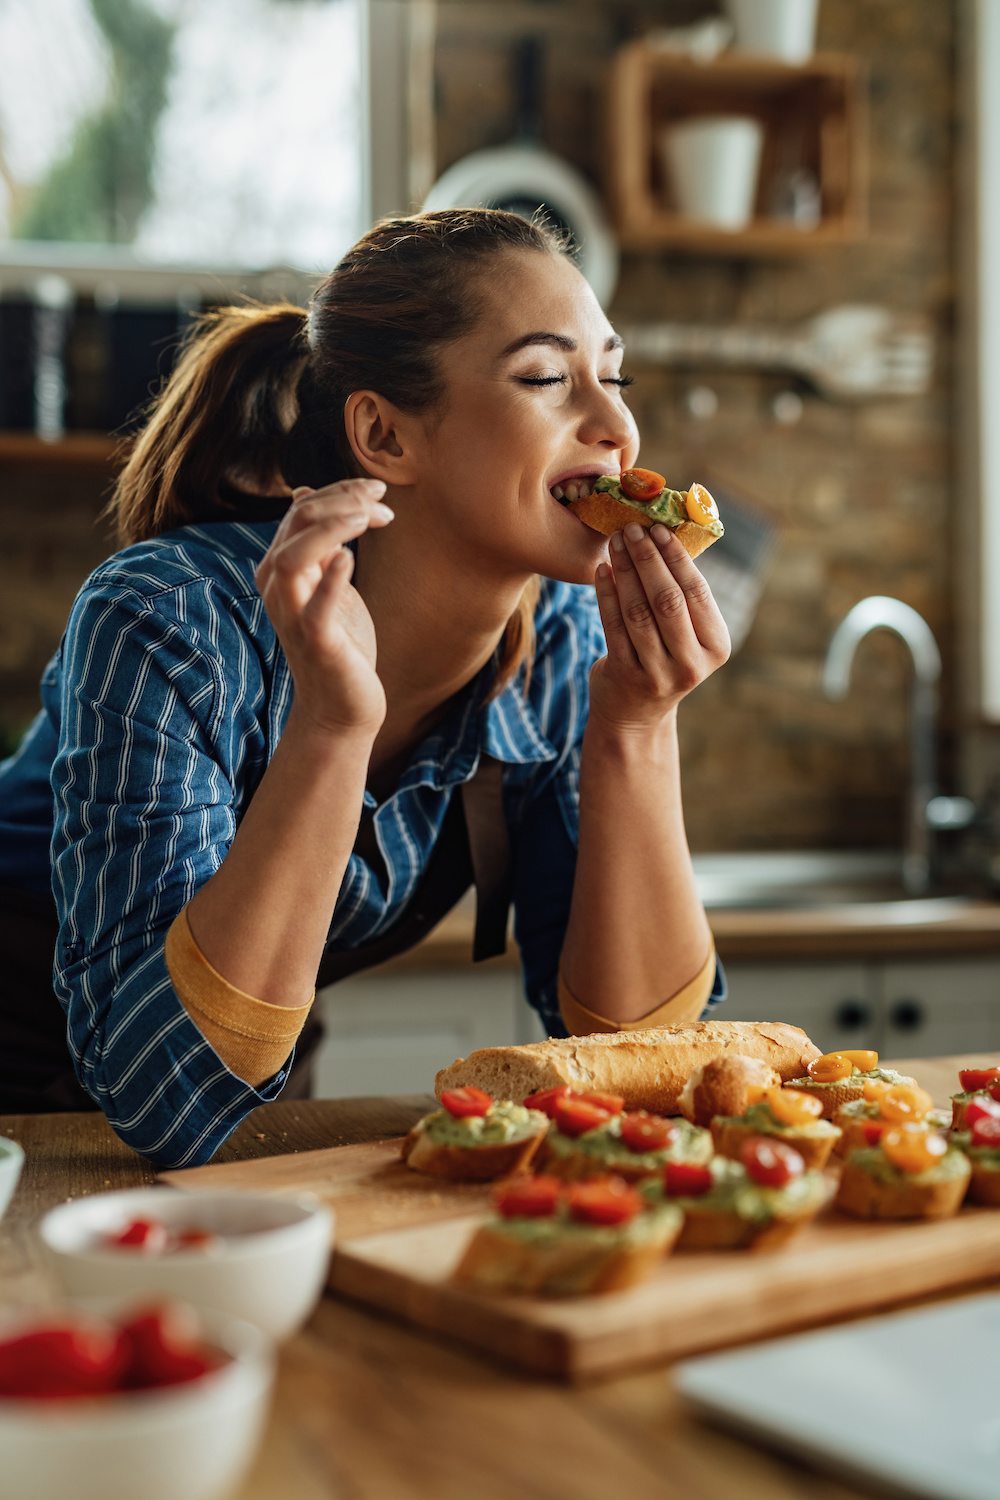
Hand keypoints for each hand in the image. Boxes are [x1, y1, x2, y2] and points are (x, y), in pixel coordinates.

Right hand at [255, 479, 393, 736]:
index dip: (340, 491)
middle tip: (384, 503)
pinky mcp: (316, 643)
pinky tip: (351, 558)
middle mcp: (278, 588)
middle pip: (296, 524)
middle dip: (342, 502)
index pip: (300, 511)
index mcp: (281, 568)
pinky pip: (315, 607)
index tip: (378, 490)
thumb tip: (304, 493)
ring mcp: (293, 615)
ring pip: (293, 558)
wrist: (342, 705)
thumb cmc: (340, 641)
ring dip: (331, 529)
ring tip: (369, 518)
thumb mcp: (327, 583)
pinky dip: (331, 579)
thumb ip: (317, 543)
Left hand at [589, 522, 730, 731]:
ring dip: (625, 571)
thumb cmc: (663, 658)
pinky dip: (606, 593)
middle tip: (632, 529)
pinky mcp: (625, 675)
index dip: (676, 558)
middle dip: (648, 559)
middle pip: (668, 600)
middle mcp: (691, 663)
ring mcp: (657, 673)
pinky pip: (613, 625)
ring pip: (638, 611)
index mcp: (716, 647)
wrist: (635, 714)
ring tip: (615, 543)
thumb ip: (684, 598)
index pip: (697, 592)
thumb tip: (665, 535)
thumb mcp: (686, 636)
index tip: (659, 529)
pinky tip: (602, 570)